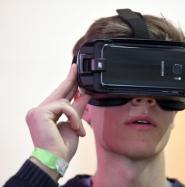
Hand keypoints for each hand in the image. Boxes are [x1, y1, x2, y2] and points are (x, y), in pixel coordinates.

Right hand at [26, 64, 90, 178]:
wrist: (56, 160)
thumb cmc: (63, 147)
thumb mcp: (74, 122)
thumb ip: (78, 108)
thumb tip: (86, 94)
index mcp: (47, 114)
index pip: (60, 96)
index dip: (68, 84)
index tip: (74, 72)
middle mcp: (39, 111)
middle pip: (59, 92)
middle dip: (70, 80)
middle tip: (76, 67)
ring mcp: (37, 112)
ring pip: (64, 101)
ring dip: (75, 115)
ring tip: (78, 129)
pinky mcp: (39, 113)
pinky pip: (64, 107)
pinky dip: (72, 117)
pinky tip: (74, 128)